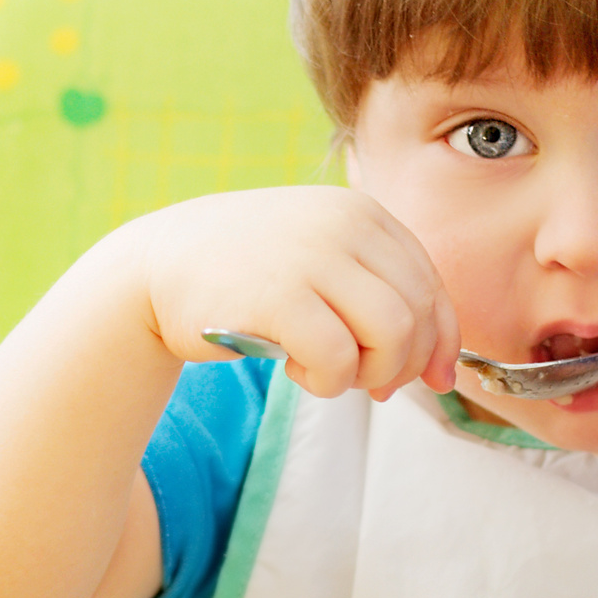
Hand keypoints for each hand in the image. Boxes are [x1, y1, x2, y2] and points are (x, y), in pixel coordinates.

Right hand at [132, 187, 459, 400]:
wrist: (156, 266)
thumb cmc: (247, 273)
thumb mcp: (321, 258)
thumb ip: (378, 292)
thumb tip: (441, 367)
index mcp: (362, 212)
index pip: (431, 283)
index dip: (441, 341)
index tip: (432, 379)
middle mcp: (344, 223)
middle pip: (418, 313)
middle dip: (404, 364)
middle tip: (371, 385)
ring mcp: (312, 256)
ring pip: (391, 335)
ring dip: (368, 372)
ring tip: (329, 372)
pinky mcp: (278, 297)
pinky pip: (338, 359)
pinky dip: (327, 380)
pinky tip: (296, 369)